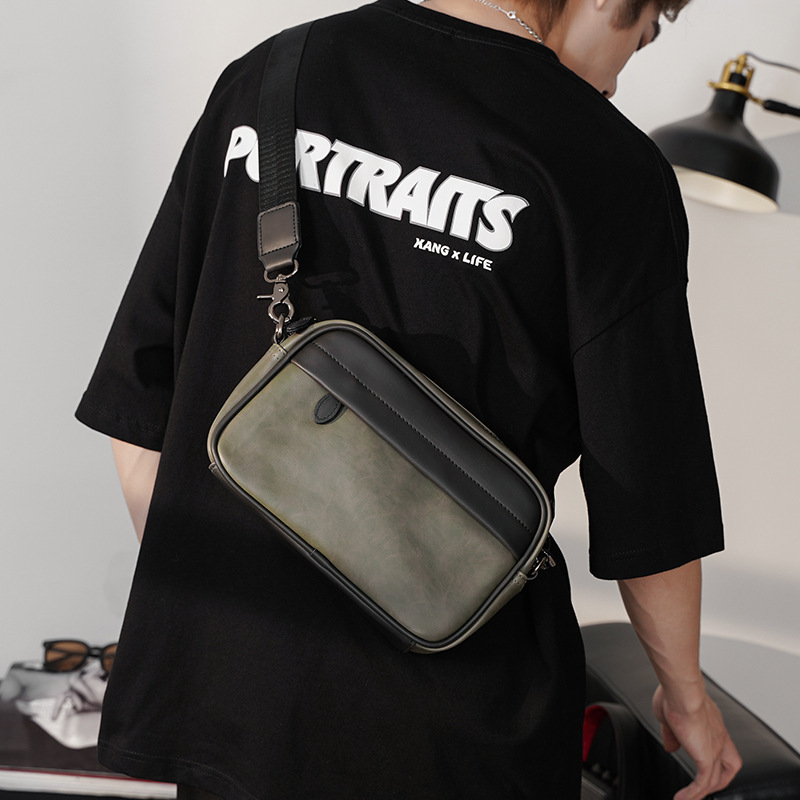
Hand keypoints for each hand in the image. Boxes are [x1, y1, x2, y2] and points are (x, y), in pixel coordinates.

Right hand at [652, 684, 741, 799]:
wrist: (681, 692)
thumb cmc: (675, 695)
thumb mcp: (669, 716)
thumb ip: (671, 733)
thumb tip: (670, 747)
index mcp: (711, 721)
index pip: (718, 742)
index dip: (711, 752)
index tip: (696, 757)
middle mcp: (718, 735)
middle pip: (729, 764)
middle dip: (720, 777)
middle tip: (703, 787)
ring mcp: (715, 748)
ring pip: (717, 778)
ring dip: (702, 791)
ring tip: (686, 799)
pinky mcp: (707, 758)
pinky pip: (702, 784)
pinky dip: (692, 794)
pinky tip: (681, 799)